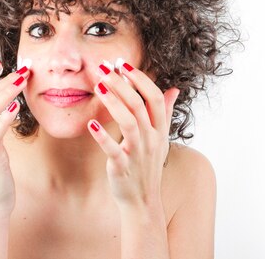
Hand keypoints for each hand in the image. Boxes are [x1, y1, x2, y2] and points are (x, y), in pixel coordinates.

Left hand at [87, 60, 180, 209]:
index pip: (155, 98)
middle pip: (139, 105)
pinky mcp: (122, 167)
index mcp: (159, 130)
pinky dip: (102, 137)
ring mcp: (138, 153)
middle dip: (121, 84)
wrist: (142, 201)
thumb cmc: (147, 166)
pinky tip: (91, 123)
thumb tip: (174, 89)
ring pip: (129, 123)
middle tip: (103, 67)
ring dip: (113, 102)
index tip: (122, 63)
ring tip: (98, 86)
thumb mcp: (160, 139)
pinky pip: (113, 150)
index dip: (140, 79)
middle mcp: (151, 139)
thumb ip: (165, 113)